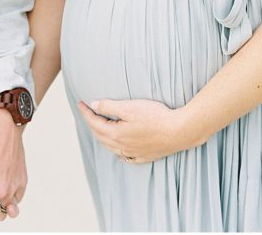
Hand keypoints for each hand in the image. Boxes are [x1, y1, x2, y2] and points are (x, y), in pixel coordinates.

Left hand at [76, 99, 202, 163]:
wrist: (181, 131)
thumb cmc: (156, 117)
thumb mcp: (129, 107)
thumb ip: (109, 107)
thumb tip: (93, 105)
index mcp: (116, 134)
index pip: (94, 122)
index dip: (86, 112)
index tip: (80, 103)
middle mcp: (123, 146)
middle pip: (100, 135)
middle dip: (91, 123)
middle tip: (88, 112)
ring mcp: (135, 153)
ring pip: (111, 147)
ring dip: (102, 137)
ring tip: (99, 127)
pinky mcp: (146, 156)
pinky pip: (127, 158)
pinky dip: (119, 153)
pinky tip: (119, 152)